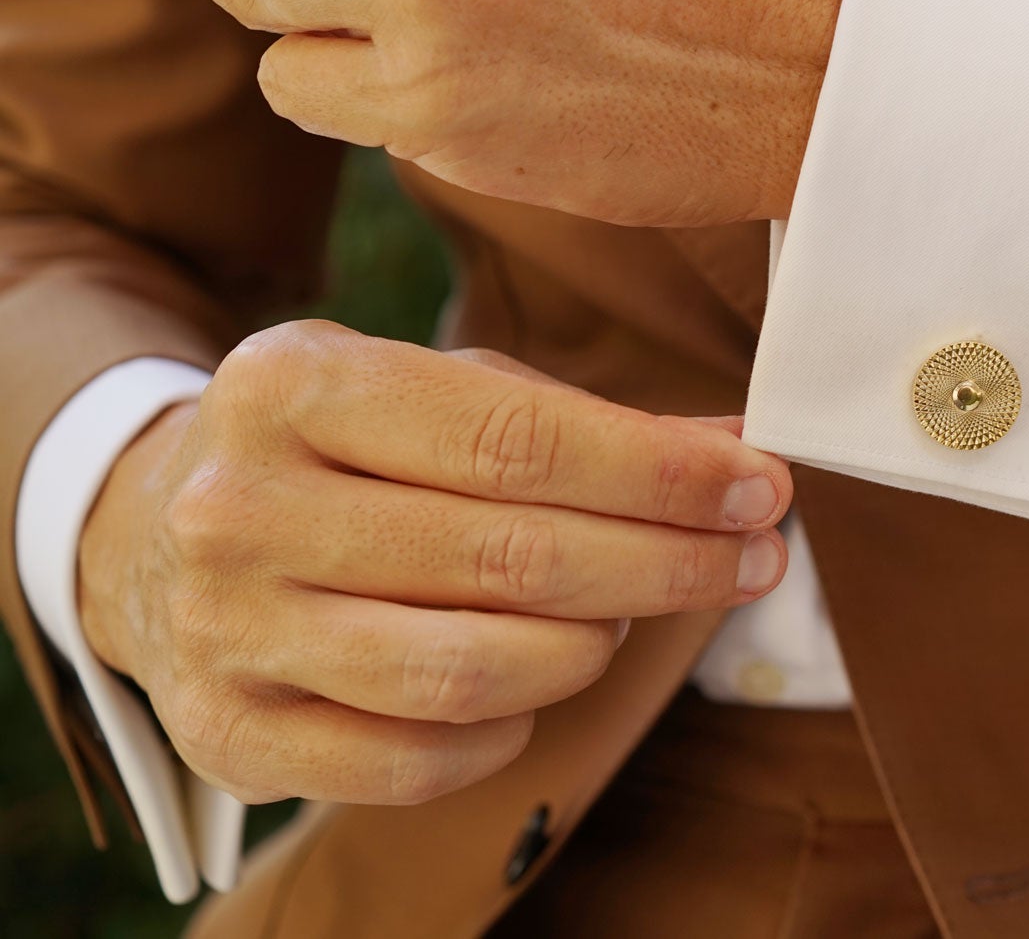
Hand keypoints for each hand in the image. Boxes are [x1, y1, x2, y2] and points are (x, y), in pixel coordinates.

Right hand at [76, 321, 791, 805]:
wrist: (152, 531)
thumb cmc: (343, 450)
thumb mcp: (438, 393)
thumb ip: (582, 421)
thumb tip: (734, 455)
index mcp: (295, 384)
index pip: (517, 439)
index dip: (658, 475)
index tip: (760, 487)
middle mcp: (243, 505)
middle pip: (509, 558)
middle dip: (665, 562)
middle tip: (756, 556)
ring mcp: (226, 627)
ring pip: (470, 671)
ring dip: (592, 648)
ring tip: (631, 615)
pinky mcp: (229, 732)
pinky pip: (416, 759)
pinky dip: (507, 730)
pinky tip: (535, 683)